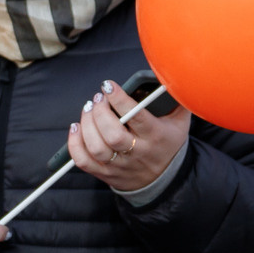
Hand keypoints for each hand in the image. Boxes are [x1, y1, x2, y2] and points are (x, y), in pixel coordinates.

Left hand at [69, 79, 189, 192]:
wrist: (164, 179)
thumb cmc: (168, 143)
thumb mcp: (179, 121)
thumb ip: (175, 98)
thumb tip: (169, 74)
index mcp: (156, 136)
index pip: (136, 116)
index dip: (119, 99)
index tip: (109, 86)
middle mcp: (137, 152)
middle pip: (112, 134)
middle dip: (100, 112)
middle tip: (97, 98)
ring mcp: (120, 165)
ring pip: (96, 148)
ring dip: (86, 125)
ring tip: (88, 109)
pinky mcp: (105, 173)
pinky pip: (83, 161)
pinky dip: (74, 143)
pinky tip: (77, 127)